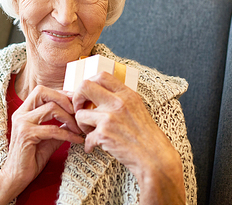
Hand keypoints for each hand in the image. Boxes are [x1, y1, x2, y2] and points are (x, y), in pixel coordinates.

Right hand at [1, 85, 83, 195]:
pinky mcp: (27, 135)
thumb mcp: (48, 138)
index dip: (61, 94)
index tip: (75, 102)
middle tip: (77, 111)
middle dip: (64, 98)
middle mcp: (21, 114)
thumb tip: (75, 118)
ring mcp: (22, 123)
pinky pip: (53, 129)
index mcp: (24, 111)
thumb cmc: (30, 158)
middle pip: (43, 92)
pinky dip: (68, 134)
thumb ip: (59, 126)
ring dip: (69, 118)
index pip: (42, 92)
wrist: (15, 177)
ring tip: (78, 128)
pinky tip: (76, 140)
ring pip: (51, 108)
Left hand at [72, 72, 185, 203]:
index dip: (89, 83)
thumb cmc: (146, 135)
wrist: (154, 157)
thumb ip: (121, 99)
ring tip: (90, 132)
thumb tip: (99, 94)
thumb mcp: (137, 108)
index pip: (101, 75)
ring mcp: (110, 117)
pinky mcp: (104, 134)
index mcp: (127, 94)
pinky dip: (88, 145)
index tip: (88, 95)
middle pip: (85, 86)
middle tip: (80, 109)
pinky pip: (86, 137)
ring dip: (81, 125)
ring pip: (80, 114)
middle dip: (77, 97)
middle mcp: (118, 102)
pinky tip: (93, 147)